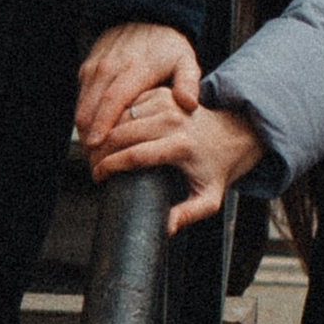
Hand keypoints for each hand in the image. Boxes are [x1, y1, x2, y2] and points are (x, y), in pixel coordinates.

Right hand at [74, 20, 199, 154]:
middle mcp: (109, 68)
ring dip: (84, 132)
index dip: (102, 124)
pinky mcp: (87, 69)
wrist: (145, 18)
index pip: (112, 100)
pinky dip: (85, 118)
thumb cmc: (167, 45)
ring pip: (81, 105)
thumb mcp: (186, 61)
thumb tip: (188, 105)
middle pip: (90, 108)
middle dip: (90, 138)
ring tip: (94, 158)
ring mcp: (95, 68)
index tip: (97, 146)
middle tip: (96, 165)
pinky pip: (81, 98)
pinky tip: (94, 137)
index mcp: (134, 69)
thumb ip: (189, 83)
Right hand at [91, 90, 265, 231]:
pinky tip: (107, 134)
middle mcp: (174, 120)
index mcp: (181, 145)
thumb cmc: (216, 169)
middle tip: (91, 166)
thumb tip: (166, 229)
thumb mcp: (208, 199)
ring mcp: (167, 103)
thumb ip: (187, 215)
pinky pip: (128, 104)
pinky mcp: (162, 94)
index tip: (98, 177)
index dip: (110, 167)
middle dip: (100, 151)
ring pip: (121, 117)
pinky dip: (114, 118)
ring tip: (95, 152)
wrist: (232, 135)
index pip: (134, 155)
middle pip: (122, 133)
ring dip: (104, 133)